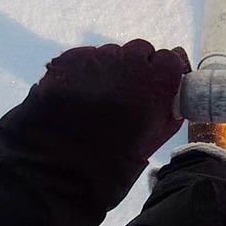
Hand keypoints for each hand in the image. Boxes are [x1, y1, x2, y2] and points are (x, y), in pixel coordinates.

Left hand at [31, 40, 190, 160]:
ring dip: (110, 70)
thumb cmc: (109, 168)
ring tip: (96, 100)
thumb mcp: (152, 142)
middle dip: (137, 68)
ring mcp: (95, 60)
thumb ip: (168, 111)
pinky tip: (77, 96)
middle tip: (125, 95)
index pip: (170, 59)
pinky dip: (84, 72)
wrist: (50, 174)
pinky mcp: (66, 61)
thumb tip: (175, 92)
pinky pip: (84, 58)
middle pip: (140, 51)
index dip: (163, 73)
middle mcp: (127, 65)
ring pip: (111, 53)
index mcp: (154, 85)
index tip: (156, 88)